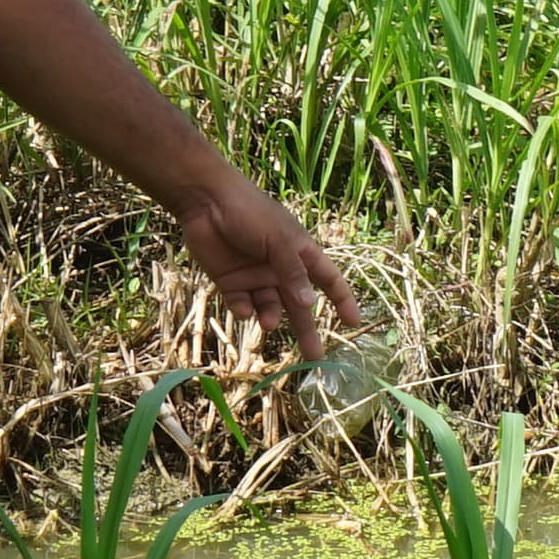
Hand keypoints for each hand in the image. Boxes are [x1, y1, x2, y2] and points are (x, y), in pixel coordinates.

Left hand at [175, 173, 362, 362]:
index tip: (352, 322)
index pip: (328, 279)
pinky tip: (243, 307)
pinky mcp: (231, 283)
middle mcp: (280, 269)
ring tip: (269, 323)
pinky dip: (245, 310)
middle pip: (299, 305)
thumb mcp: (278, 240)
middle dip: (306, 330)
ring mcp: (255, 277)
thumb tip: (309, 304)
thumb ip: (293, 272)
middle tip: (315, 358)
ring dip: (272, 317)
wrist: (205, 201)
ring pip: (270, 308)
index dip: (341, 300)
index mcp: (300, 253)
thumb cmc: (249, 212)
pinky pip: (243, 305)